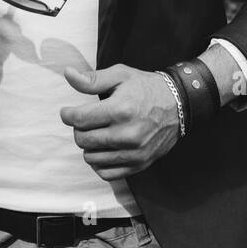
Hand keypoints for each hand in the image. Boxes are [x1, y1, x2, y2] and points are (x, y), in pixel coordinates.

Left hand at [59, 64, 180, 181]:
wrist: (179, 104)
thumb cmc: (146, 88)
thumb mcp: (121, 76)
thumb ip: (93, 79)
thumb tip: (68, 74)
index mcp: (121, 110)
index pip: (79, 119)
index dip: (67, 115)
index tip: (68, 112)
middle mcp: (127, 134)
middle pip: (83, 140)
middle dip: (79, 128)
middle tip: (87, 120)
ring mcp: (134, 152)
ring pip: (91, 157)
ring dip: (89, 145)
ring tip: (98, 132)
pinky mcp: (139, 163)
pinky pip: (106, 173)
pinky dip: (99, 162)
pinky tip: (104, 149)